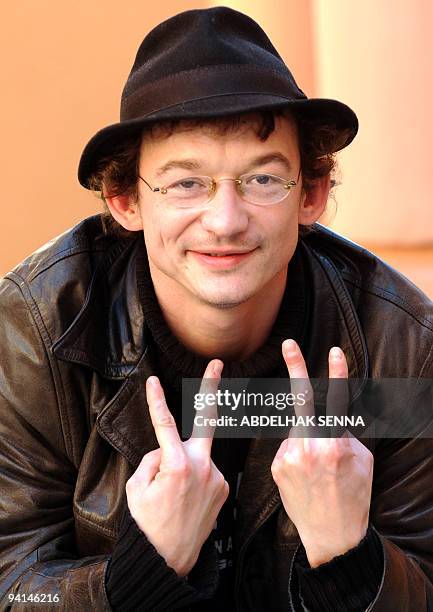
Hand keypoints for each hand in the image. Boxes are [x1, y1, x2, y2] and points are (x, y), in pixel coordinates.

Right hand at [125, 360, 228, 576]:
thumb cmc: (148, 523)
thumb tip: (166, 449)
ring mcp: (217, 476)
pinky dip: (194, 478)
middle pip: (207, 419)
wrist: (170, 559)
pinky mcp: (224, 487)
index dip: (157, 400)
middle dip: (212, 388)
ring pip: (196, 456)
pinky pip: (205, 472)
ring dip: (184, 464)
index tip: (153, 380)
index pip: (165, 424)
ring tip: (174, 496)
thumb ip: (153, 459)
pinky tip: (187, 498)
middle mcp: (202, 465)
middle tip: (219, 363)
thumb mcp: (137, 487)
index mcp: (177, 464)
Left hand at [271, 340, 373, 566]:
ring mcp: (290, 456)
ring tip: (316, 470)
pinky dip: (297, 453)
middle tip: (288, 344)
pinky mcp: (277, 465)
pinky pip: (288, 447)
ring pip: (297, 429)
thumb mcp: (362, 461)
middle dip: (295, 367)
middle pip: (301, 399)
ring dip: (306, 438)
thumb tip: (333, 417)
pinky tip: (305, 476)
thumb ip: (345, 434)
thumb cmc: (353, 496)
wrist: (331, 535)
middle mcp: (310, 446)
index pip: (336, 400)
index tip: (334, 351)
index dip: (337, 373)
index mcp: (335, 444)